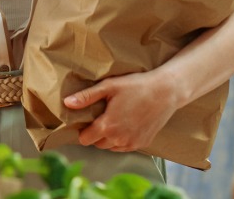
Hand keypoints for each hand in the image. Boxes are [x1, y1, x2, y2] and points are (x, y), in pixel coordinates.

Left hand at [64, 71, 181, 151]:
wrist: (166, 91)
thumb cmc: (137, 86)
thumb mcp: (108, 86)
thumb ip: (86, 96)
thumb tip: (67, 103)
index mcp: (108, 126)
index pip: (85, 140)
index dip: (83, 130)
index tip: (86, 120)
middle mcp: (120, 139)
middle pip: (98, 144)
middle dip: (96, 133)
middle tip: (100, 117)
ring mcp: (133, 143)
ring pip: (111, 147)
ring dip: (109, 138)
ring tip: (113, 120)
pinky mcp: (144, 143)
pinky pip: (125, 147)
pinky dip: (122, 140)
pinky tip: (125, 125)